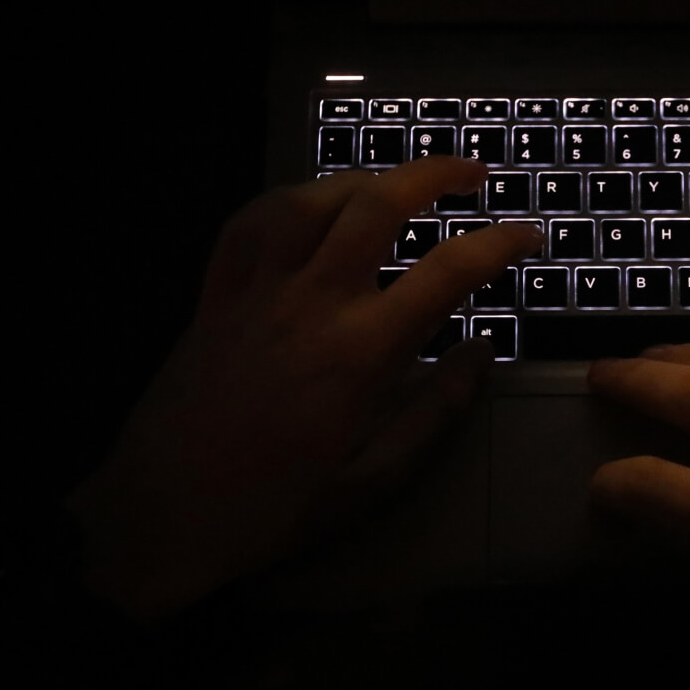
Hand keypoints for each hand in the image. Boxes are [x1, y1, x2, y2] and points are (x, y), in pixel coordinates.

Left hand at [67, 157, 542, 618]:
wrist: (160, 515)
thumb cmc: (276, 508)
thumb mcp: (374, 481)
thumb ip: (436, 412)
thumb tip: (482, 353)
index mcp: (361, 351)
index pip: (447, 272)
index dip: (499, 243)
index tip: (530, 233)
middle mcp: (311, 301)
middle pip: (377, 206)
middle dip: (433, 175)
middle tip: (472, 173)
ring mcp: (255, 291)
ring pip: (311, 200)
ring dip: (363, 180)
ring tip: (397, 185)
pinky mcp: (212, 297)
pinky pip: (248, 224)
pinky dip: (287, 200)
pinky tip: (309, 205)